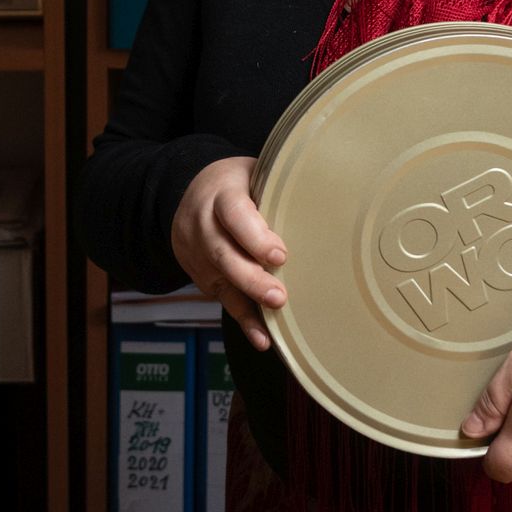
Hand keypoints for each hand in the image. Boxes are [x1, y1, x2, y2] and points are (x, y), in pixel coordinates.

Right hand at [170, 155, 287, 350]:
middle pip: (223, 254)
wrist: (187, 195)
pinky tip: (262, 339)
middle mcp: (203, 225)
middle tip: (279, 296)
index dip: (254, 236)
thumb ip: (276, 187)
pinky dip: (244, 320)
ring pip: (222, 280)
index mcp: (220, 195)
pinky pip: (224, 299)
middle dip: (251, 278)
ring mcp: (199, 253)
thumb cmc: (235, 184)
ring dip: (250, 301)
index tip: (279, 255)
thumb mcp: (251, 173)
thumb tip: (324, 198)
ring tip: (276, 315)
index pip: (234, 214)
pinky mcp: (203, 277)